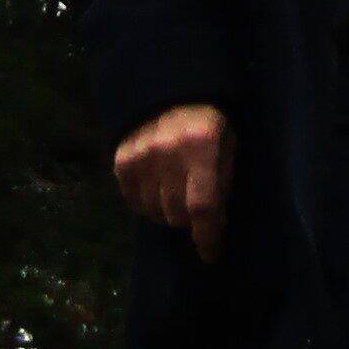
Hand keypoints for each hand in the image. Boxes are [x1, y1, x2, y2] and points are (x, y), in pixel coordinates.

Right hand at [114, 102, 233, 259]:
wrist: (172, 94)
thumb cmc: (209, 125)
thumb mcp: (227, 148)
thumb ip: (221, 185)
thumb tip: (212, 227)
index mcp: (202, 145)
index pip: (202, 205)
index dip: (207, 235)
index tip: (210, 254)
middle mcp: (167, 151)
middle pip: (176, 213)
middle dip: (189, 217)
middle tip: (194, 203)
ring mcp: (140, 155)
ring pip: (154, 212)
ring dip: (167, 211)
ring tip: (175, 191)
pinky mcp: (121, 160)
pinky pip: (134, 202)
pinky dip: (147, 203)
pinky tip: (157, 186)